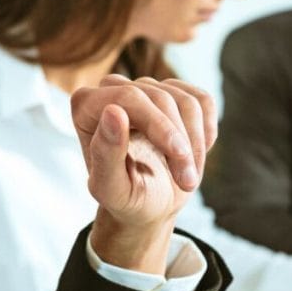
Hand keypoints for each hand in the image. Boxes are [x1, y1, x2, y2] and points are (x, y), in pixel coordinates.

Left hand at [71, 75, 215, 273]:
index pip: (129, 97)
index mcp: (85, 106)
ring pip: (185, 100)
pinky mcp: (173, 91)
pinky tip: (194, 156)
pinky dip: (206, 131)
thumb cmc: (125, 198)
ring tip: (188, 177)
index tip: (179, 157)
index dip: (160, 126)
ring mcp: (144, 87)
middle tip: (187, 181)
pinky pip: (202, 100)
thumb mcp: (112, 189)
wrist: (149, 203)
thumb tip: (113, 110)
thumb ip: (105, 154)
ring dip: (194, 143)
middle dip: (180, 141)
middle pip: (160, 97)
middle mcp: (112, 88)